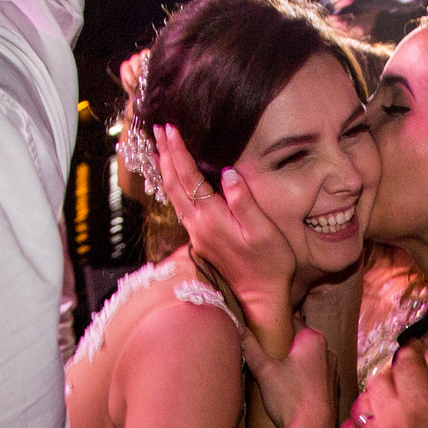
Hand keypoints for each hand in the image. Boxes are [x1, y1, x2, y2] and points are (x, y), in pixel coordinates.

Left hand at [156, 125, 299, 339]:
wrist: (260, 298)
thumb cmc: (270, 264)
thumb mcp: (264, 231)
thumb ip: (244, 202)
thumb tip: (228, 173)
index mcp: (212, 218)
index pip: (189, 178)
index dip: (178, 152)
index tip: (170, 129)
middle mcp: (198, 225)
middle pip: (174, 184)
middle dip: (165, 155)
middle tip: (158, 129)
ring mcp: (197, 234)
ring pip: (173, 196)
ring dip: (165, 170)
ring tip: (158, 149)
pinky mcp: (200, 240)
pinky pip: (179, 206)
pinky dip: (172, 186)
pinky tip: (173, 180)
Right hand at [242, 325, 337, 427]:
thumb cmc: (289, 397)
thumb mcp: (264, 370)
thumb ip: (250, 347)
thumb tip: (238, 327)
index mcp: (312, 339)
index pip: (291, 321)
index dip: (276, 325)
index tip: (262, 329)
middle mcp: (327, 350)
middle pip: (300, 340)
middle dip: (284, 344)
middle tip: (265, 351)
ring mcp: (332, 370)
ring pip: (308, 358)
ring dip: (295, 361)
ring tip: (276, 370)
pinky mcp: (332, 387)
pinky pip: (315, 373)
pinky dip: (303, 375)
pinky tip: (290, 386)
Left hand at [338, 337, 427, 427]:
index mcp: (421, 407)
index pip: (405, 363)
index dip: (411, 351)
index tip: (416, 349)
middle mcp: (390, 424)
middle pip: (379, 382)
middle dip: (393, 374)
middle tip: (406, 377)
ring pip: (361, 408)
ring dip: (374, 399)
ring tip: (388, 402)